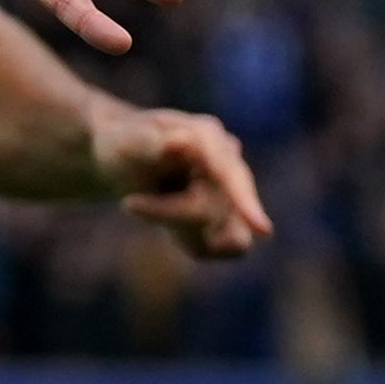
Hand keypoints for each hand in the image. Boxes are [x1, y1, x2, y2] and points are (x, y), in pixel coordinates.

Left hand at [87, 104, 272, 258]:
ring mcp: (233, 190)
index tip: (263, 231)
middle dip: (171, 214)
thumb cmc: (121, 145)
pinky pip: (222, 247)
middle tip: (127, 203)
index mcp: (208, 136)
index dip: (246, 201)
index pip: (231, 173)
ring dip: (186, 231)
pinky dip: (192, 242)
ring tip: (148, 207)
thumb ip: (148, 143)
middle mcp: (228, 162)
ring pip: (230, 236)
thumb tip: (183, 140)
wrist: (123, 159)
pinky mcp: (229, 217)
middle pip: (222, 209)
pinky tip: (169, 223)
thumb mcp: (123, 143)